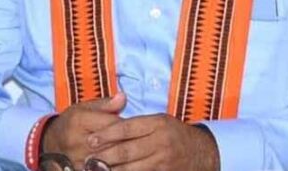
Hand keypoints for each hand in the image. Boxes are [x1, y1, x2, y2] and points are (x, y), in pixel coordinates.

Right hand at [43, 92, 126, 168]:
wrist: (51, 143)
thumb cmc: (72, 122)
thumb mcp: (85, 107)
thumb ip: (106, 104)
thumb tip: (123, 97)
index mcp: (79, 121)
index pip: (113, 124)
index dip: (127, 126)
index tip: (133, 126)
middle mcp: (78, 142)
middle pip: (113, 143)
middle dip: (127, 142)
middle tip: (135, 140)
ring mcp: (78, 161)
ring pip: (110, 160)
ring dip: (122, 157)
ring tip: (129, 152)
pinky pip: (104, 169)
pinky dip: (113, 166)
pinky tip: (118, 162)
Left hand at [85, 114, 219, 170]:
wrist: (200, 152)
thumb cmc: (173, 133)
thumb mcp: (159, 120)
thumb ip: (136, 123)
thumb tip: (108, 124)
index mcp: (157, 123)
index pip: (127, 128)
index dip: (107, 134)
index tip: (91, 139)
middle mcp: (161, 142)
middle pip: (126, 150)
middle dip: (104, 156)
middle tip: (87, 159)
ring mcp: (163, 161)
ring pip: (130, 168)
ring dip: (110, 170)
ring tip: (94, 170)